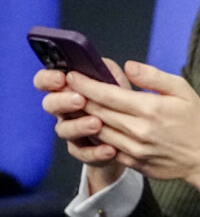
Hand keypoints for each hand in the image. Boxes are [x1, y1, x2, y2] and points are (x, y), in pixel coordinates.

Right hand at [36, 59, 130, 190]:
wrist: (135, 135)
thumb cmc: (121, 102)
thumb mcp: (117, 83)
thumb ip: (110, 72)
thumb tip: (117, 63)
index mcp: (69, 88)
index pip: (46, 80)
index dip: (48, 79)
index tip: (61, 78)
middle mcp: (65, 109)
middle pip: (50, 104)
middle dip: (62, 101)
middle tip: (80, 100)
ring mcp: (72, 130)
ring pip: (63, 130)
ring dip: (79, 126)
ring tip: (97, 124)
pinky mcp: (83, 150)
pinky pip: (82, 153)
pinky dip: (96, 152)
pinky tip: (110, 149)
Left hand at [65, 60, 199, 196]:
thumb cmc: (195, 120)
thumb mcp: (183, 90)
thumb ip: (154, 76)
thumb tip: (128, 66)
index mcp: (150, 109)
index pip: (107, 94)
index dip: (85, 84)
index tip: (72, 75)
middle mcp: (139, 130)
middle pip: (97, 111)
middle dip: (78, 98)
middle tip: (66, 87)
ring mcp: (134, 149)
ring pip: (97, 131)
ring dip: (83, 118)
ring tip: (75, 105)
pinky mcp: (133, 162)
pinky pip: (106, 148)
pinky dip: (95, 136)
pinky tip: (92, 126)